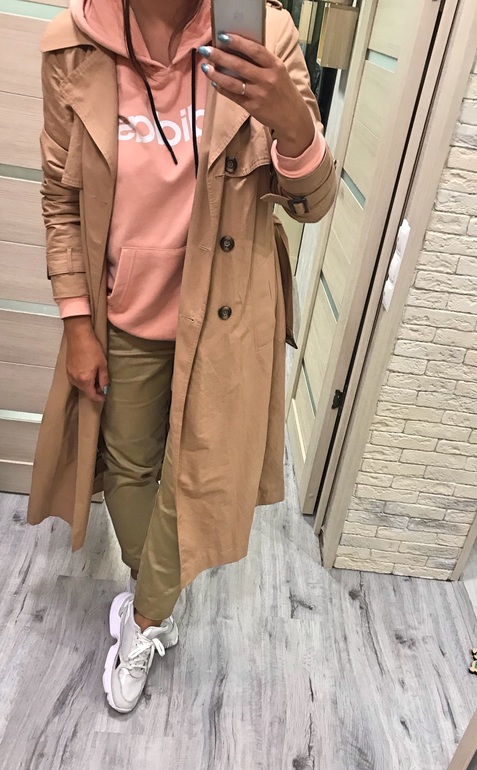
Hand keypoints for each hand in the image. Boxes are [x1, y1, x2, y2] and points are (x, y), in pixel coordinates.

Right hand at [64, 316, 108, 402]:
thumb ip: (104, 379)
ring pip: (80, 385)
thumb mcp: (102, 365)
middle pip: (85, 391)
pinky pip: (75, 379)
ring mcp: (70, 374)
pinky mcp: (67, 369)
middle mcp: (75, 380)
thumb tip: (105, 389)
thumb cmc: (92, 349)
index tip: (104, 396)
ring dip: (88, 385)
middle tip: (102, 385)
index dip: (99, 397)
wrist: (78, 336)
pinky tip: (88, 373)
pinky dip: (82, 379)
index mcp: (85, 380)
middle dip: (94, 390)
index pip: (91, 395)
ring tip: (96, 378)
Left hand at [198, 34, 315, 156]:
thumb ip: (263, 62)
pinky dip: (222, 89)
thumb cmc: (283, 91)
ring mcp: (259, 94)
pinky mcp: (253, 107)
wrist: (293, 118)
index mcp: (275, 66)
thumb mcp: (279, 72)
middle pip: (239, 65)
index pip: (255, 50)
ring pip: (233, 82)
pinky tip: (214, 83)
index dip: (238, 42)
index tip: (223, 36)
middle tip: (205, 50)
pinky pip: (233, 96)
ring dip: (216, 74)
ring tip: (205, 67)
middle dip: (220, 56)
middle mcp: (267, 79)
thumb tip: (238, 50)